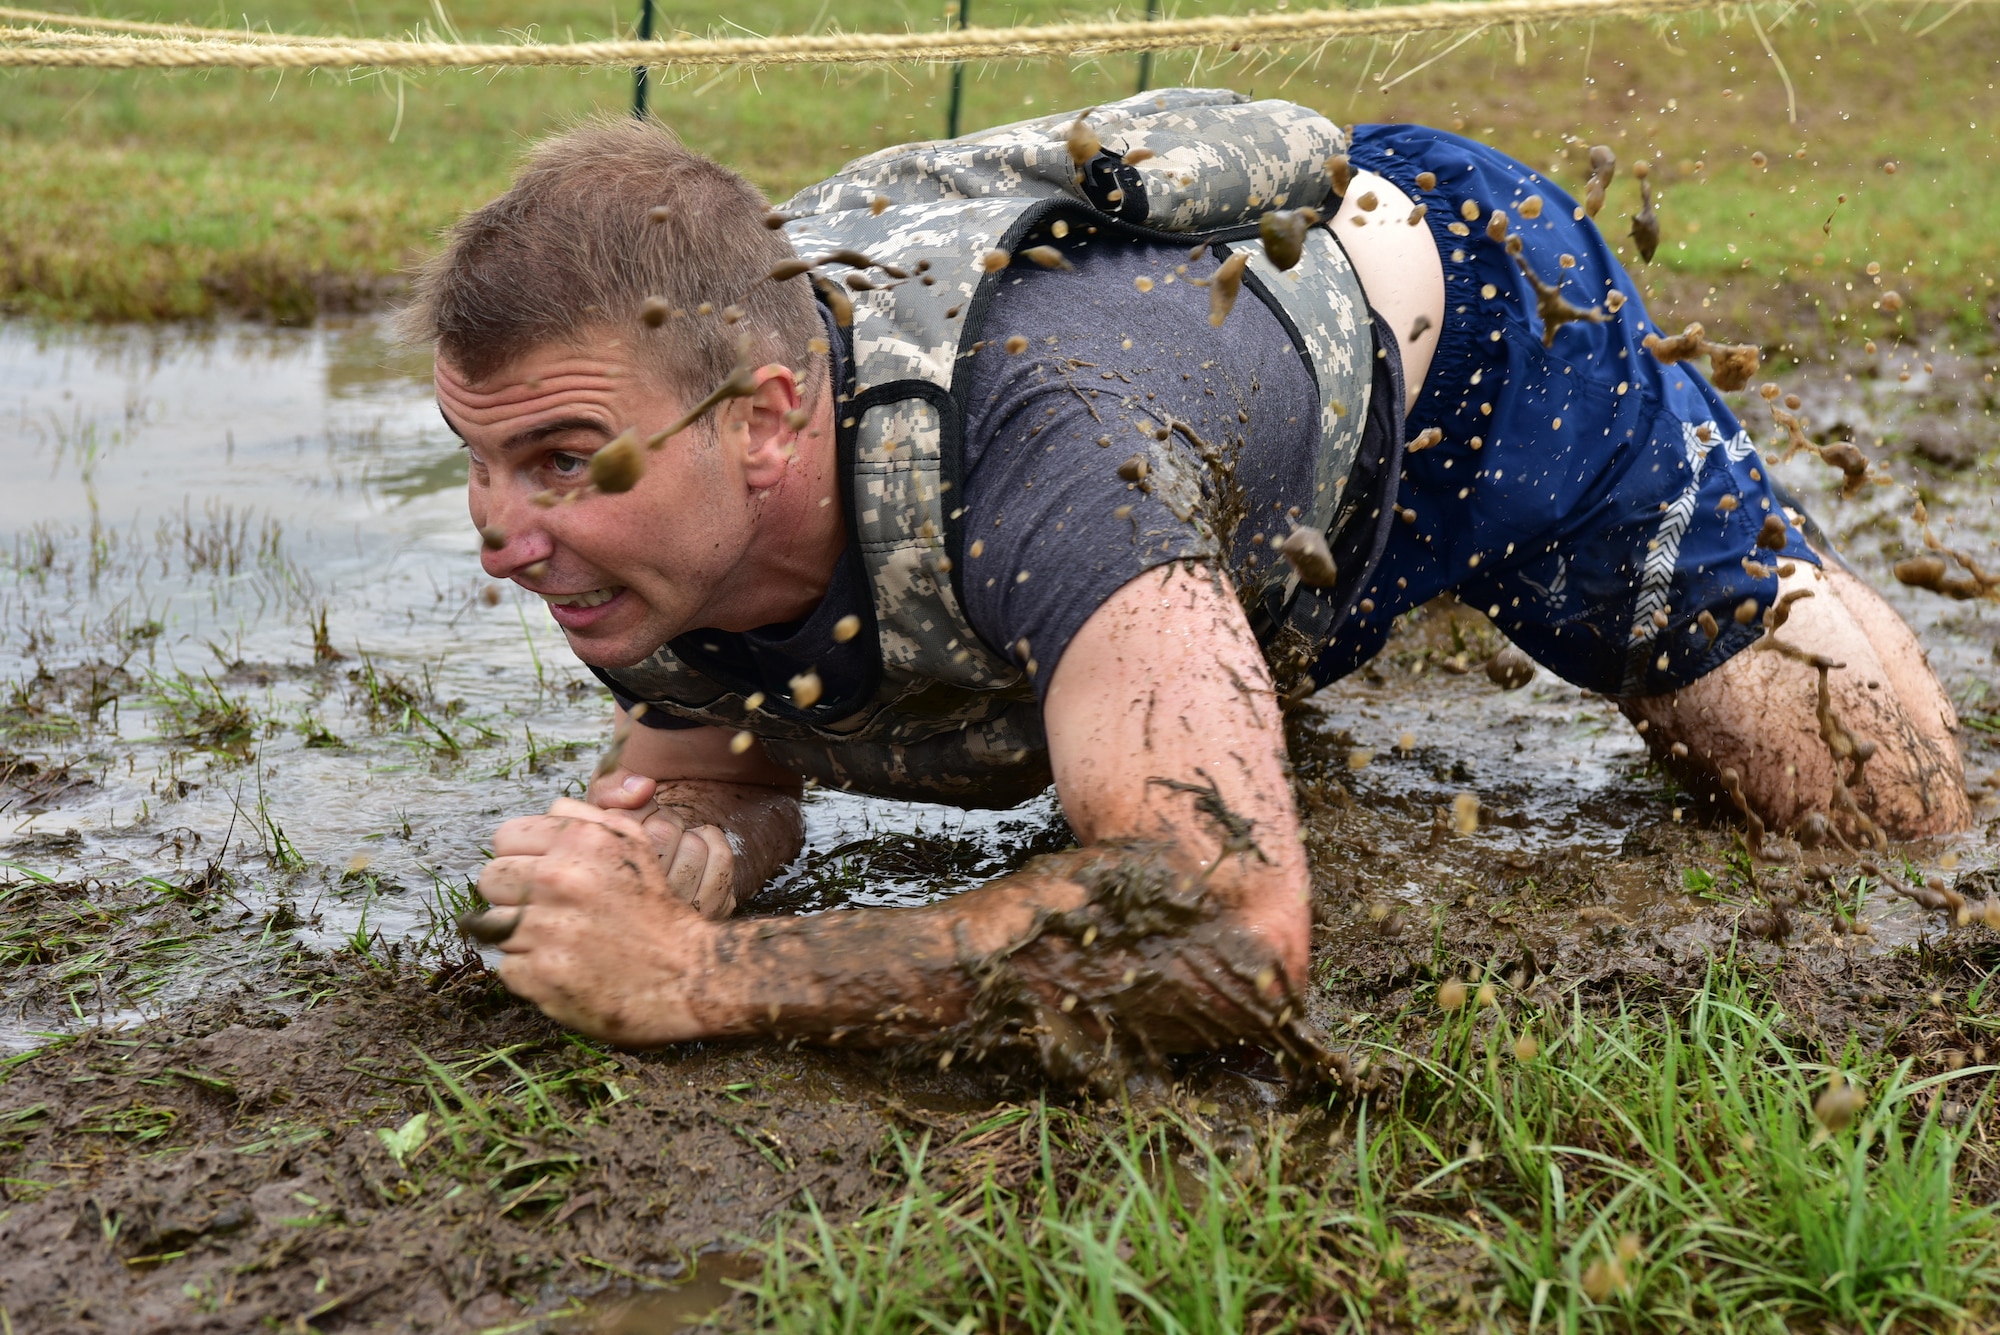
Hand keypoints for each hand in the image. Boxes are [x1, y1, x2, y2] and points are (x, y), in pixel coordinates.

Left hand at [475, 797, 710, 1044]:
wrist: (687, 974)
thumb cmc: (656, 909)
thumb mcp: (633, 845)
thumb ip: (585, 817)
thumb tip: (546, 810)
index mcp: (579, 842)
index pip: (505, 837)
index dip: (520, 856)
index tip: (537, 874)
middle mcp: (559, 880)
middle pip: (490, 879)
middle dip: (512, 894)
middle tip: (544, 909)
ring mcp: (546, 931)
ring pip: (493, 925)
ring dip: (520, 934)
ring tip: (557, 940)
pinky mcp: (541, 976)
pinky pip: (507, 967)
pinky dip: (531, 971)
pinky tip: (563, 968)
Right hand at [586, 766, 738, 918]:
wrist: (659, 863)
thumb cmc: (628, 831)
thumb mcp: (603, 804)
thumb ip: (612, 787)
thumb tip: (644, 788)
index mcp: (607, 876)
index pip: (632, 826)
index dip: (642, 811)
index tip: (641, 819)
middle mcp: (640, 902)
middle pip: (664, 834)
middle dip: (665, 821)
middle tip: (659, 831)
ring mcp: (676, 911)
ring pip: (694, 848)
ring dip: (689, 835)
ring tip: (677, 844)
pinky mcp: (711, 910)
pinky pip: (722, 859)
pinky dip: (714, 842)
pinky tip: (700, 847)